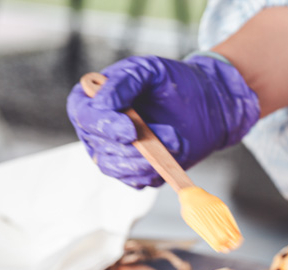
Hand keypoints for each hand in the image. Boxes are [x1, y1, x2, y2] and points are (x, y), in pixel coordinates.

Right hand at [67, 54, 259, 187]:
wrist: (204, 103)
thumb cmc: (172, 82)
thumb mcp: (148, 70)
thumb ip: (123, 81)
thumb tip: (101, 102)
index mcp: (93, 99)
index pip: (83, 115)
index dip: (103, 125)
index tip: (131, 128)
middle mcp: (97, 129)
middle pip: (99, 146)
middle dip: (134, 145)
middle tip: (168, 133)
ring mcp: (114, 152)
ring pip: (115, 167)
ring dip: (146, 159)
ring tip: (175, 142)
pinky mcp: (134, 170)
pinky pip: (134, 180)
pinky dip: (153, 171)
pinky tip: (172, 156)